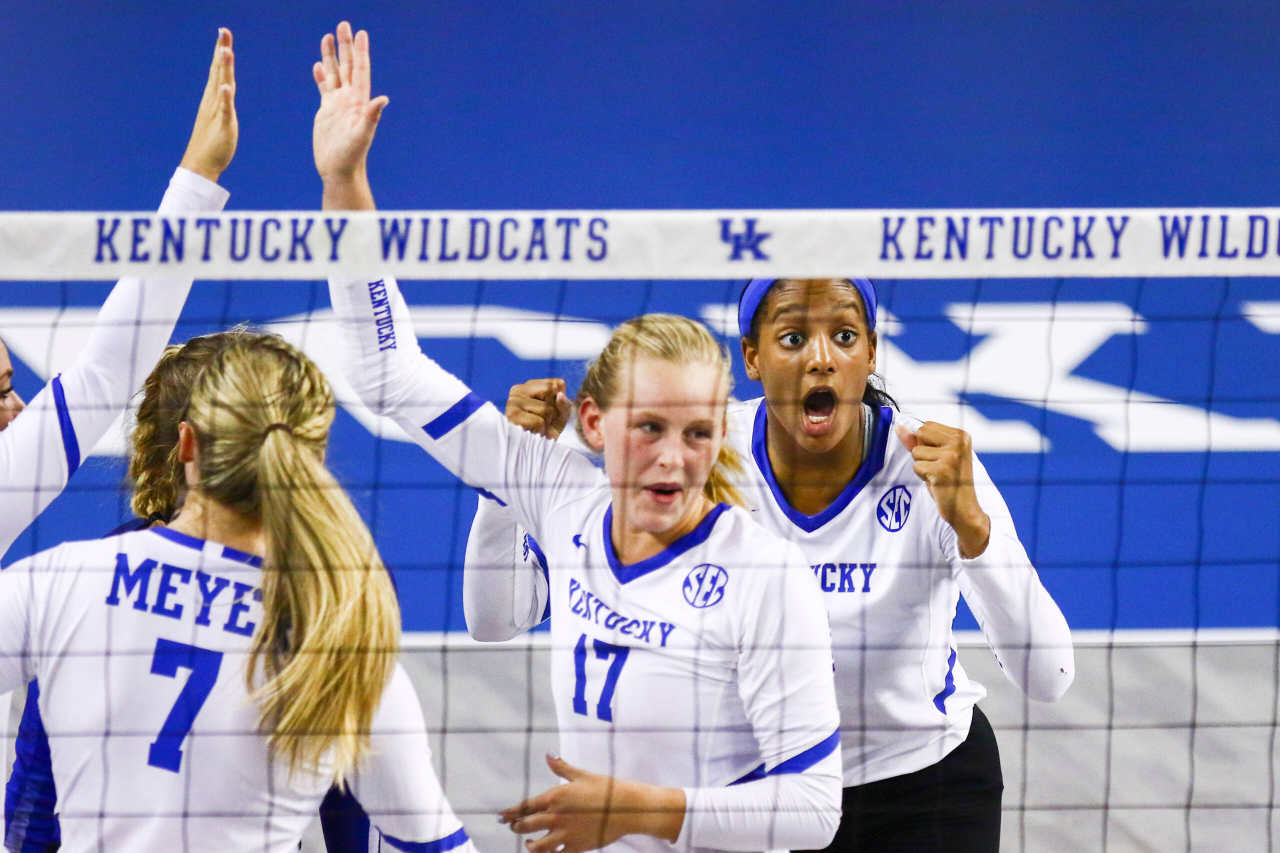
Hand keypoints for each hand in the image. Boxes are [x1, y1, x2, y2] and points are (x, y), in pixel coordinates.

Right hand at [179, 29, 237, 182]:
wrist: (201, 164)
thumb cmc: (212, 142)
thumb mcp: (220, 116)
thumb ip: (223, 101)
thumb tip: (225, 87)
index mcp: (214, 98)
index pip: (218, 70)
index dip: (221, 51)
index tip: (223, 32)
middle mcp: (213, 101)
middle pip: (218, 71)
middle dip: (222, 51)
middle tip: (224, 31)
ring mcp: (216, 112)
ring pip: (221, 86)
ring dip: (224, 69)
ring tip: (225, 50)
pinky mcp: (222, 126)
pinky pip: (224, 110)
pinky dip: (225, 98)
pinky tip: (226, 87)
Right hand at [313, 21, 388, 209]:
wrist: (340, 170)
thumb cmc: (352, 156)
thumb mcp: (362, 135)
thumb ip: (372, 117)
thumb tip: (383, 99)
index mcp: (358, 101)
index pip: (360, 71)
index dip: (360, 52)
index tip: (361, 33)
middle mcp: (349, 100)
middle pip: (347, 66)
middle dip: (346, 46)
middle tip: (344, 24)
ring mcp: (338, 105)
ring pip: (334, 74)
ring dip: (331, 56)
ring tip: (327, 37)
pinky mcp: (326, 112)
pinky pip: (324, 89)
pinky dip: (321, 76)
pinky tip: (318, 66)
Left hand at [499, 755, 684, 852]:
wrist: (627, 807)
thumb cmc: (606, 789)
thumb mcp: (582, 775)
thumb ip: (562, 768)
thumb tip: (549, 755)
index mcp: (555, 797)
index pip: (525, 806)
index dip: (511, 813)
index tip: (502, 817)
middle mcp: (556, 817)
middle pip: (526, 826)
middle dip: (517, 827)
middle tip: (514, 827)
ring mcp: (565, 834)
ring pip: (537, 846)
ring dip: (530, 845)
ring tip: (529, 843)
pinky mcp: (576, 847)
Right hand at [506, 379, 573, 438]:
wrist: (537, 453)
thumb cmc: (548, 431)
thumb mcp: (562, 415)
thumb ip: (565, 403)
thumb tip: (559, 395)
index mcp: (529, 386)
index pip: (558, 384)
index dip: (560, 402)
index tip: (550, 414)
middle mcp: (518, 390)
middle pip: (552, 392)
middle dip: (554, 412)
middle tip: (543, 423)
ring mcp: (513, 402)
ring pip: (547, 409)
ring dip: (546, 424)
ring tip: (536, 429)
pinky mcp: (512, 416)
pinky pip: (538, 421)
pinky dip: (539, 431)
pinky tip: (531, 434)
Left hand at [897, 423, 990, 557]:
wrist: (965, 510)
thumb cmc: (949, 482)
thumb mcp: (936, 457)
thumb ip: (917, 440)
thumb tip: (899, 426)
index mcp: (961, 435)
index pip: (926, 426)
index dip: (926, 443)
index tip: (941, 458)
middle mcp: (959, 442)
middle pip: (920, 434)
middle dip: (922, 452)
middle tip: (938, 467)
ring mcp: (952, 456)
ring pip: (916, 452)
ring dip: (922, 466)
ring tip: (938, 476)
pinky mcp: (942, 470)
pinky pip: (916, 466)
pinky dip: (922, 476)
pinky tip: (937, 483)